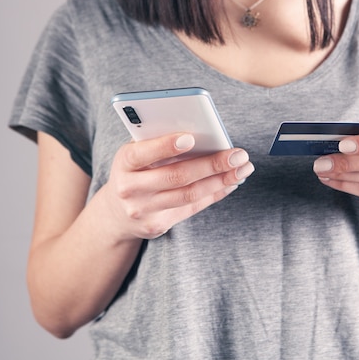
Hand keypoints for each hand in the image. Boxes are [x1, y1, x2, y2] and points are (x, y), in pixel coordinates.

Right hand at [103, 133, 254, 239]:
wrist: (115, 213)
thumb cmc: (135, 171)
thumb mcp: (137, 153)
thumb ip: (159, 143)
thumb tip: (203, 134)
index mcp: (124, 163)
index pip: (143, 153)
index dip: (166, 146)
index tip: (191, 137)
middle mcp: (130, 188)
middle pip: (176, 176)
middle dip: (212, 164)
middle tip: (239, 155)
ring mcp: (143, 210)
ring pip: (189, 194)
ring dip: (221, 181)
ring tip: (243, 169)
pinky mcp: (158, 225)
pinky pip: (192, 207)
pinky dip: (215, 193)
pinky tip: (232, 182)